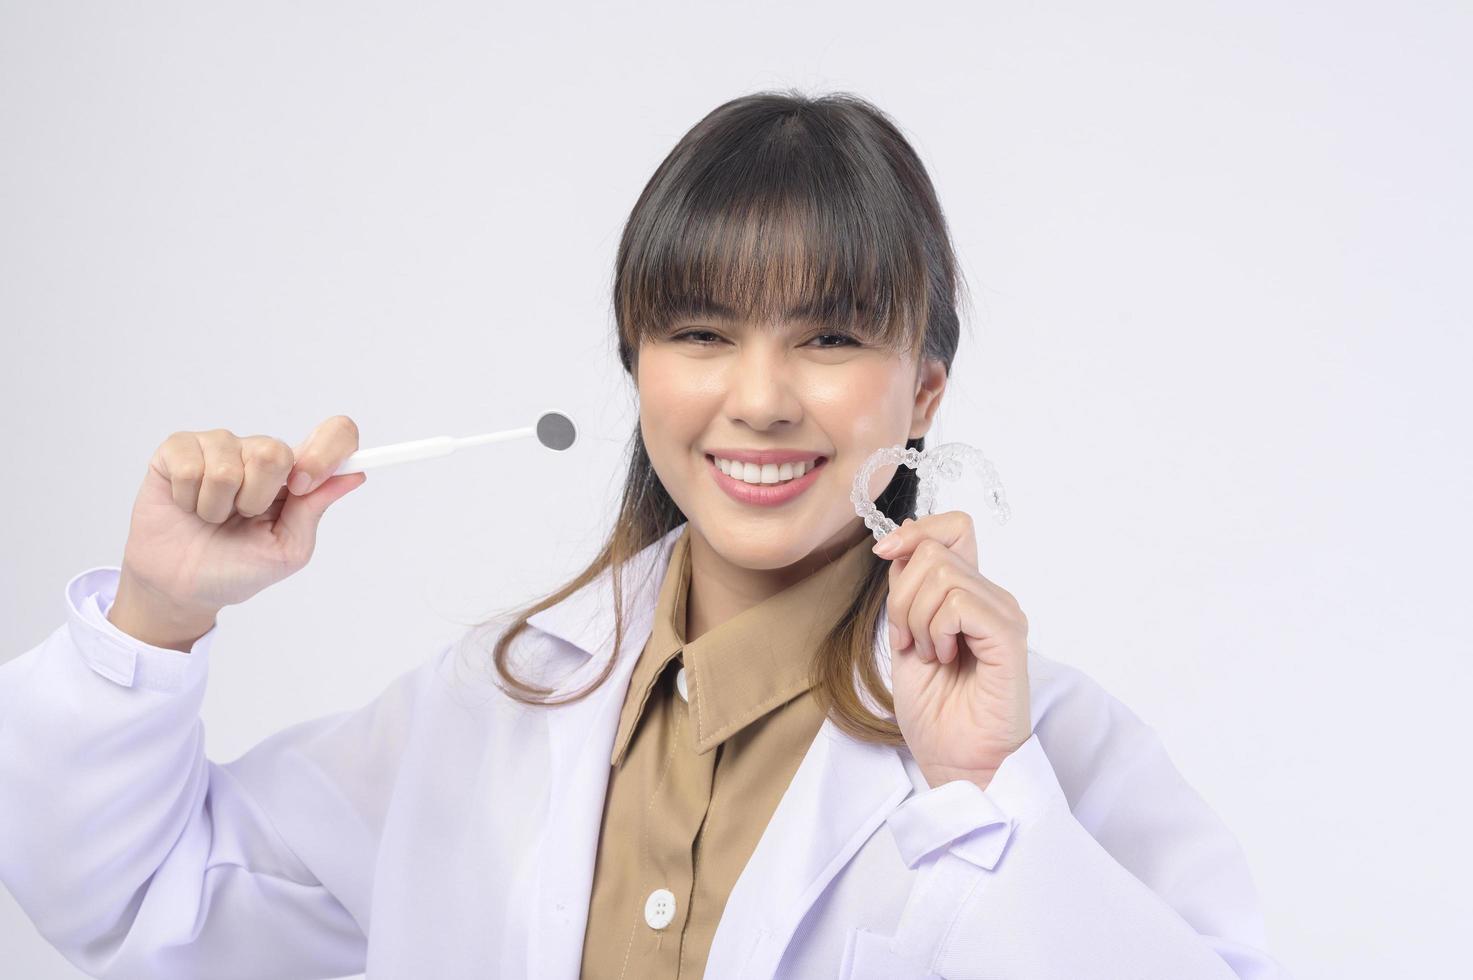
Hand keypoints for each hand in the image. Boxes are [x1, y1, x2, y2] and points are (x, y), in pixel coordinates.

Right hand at [114, 415, 367, 625]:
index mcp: (296, 474)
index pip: (336, 433)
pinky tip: (186, 504)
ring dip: (217, 506)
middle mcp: (260, 452)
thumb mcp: (286, 549)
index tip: (303, 486)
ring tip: (212, 516)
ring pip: (227, 466)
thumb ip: (313, 510)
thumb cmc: (236, 567)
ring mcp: (219, 446)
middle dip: (256, 499)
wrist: (180, 587)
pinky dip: (188, 499)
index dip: (327, 452)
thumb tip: (355, 475)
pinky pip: (189, 465)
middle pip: (275, 451)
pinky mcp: (178, 449)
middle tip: (243, 516)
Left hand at [873, 512, 1031, 790]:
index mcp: (970, 594)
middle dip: (901, 596)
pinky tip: (946, 658)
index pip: (954, 528)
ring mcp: (1003, 614)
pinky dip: (936, 630)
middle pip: (934, 551)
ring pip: (940, 574)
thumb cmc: (936, 709)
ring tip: (931, 655)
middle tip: (909, 641)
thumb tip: (902, 539)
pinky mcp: (1008, 635)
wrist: (955, 759)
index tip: (885, 554)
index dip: (916, 531)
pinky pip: (958, 603)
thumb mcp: (906, 635)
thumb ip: (907, 589)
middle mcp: (992, 597)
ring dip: (916, 618)